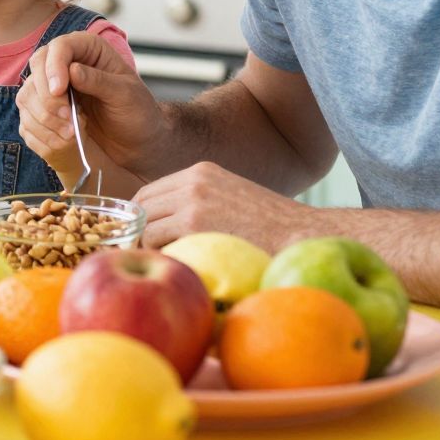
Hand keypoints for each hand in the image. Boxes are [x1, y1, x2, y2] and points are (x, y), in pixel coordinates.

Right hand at [19, 32, 164, 169]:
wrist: (137, 145)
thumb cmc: (137, 114)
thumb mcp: (126, 95)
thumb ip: (99, 81)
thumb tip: (72, 70)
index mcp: (88, 50)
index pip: (59, 47)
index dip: (54, 66)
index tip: (59, 90)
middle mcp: (66, 64)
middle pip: (37, 68)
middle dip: (47, 95)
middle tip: (67, 117)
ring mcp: (52, 89)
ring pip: (28, 95)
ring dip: (44, 116)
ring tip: (72, 134)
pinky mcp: (45, 113)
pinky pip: (28, 119)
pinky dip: (43, 132)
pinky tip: (66, 140)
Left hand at [135, 160, 310, 253]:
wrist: (302, 235)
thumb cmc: (271, 227)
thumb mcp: (231, 198)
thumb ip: (200, 203)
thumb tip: (165, 226)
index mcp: (201, 171)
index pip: (150, 192)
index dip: (140, 217)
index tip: (140, 238)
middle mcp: (193, 181)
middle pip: (141, 206)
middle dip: (138, 233)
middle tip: (146, 256)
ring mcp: (192, 201)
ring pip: (145, 227)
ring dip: (150, 248)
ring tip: (169, 264)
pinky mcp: (194, 224)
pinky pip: (156, 243)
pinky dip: (160, 258)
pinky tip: (178, 268)